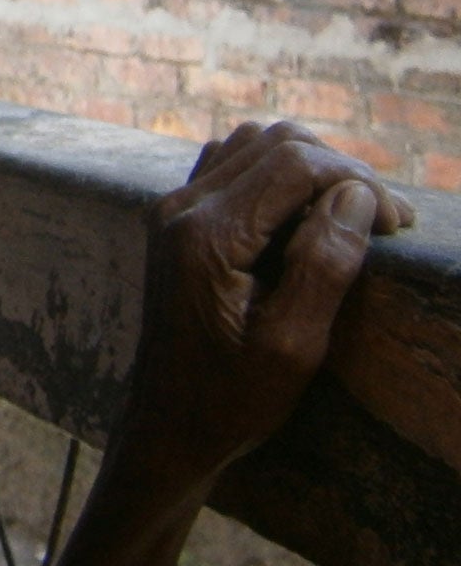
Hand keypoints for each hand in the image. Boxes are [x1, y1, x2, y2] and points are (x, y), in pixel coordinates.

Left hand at [123, 120, 414, 480]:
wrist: (168, 422)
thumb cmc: (231, 397)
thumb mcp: (292, 345)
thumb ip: (323, 265)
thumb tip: (357, 196)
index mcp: (206, 235)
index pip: (293, 164)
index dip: (358, 181)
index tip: (398, 225)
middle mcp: (180, 207)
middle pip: (274, 142)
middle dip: (339, 170)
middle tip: (384, 221)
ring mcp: (172, 207)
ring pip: (252, 144)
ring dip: (308, 167)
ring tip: (351, 215)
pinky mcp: (175, 216)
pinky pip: (230, 164)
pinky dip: (275, 173)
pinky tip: (305, 215)